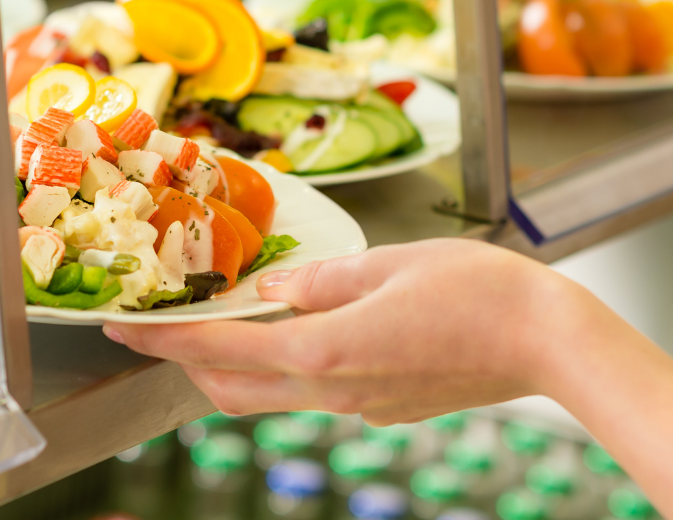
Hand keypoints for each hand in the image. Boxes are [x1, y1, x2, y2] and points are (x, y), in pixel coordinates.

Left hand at [102, 239, 595, 423]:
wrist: (552, 346)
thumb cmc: (482, 292)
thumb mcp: (390, 263)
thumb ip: (320, 278)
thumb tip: (273, 287)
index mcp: (325, 350)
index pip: (219, 352)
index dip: (162, 342)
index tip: (120, 330)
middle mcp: (334, 390)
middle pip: (233, 390)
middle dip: (190, 362)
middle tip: (168, 325)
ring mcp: (361, 407)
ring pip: (273, 395)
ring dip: (239, 365)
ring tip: (230, 321)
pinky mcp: (386, 409)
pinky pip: (318, 390)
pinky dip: (290, 365)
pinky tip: (305, 329)